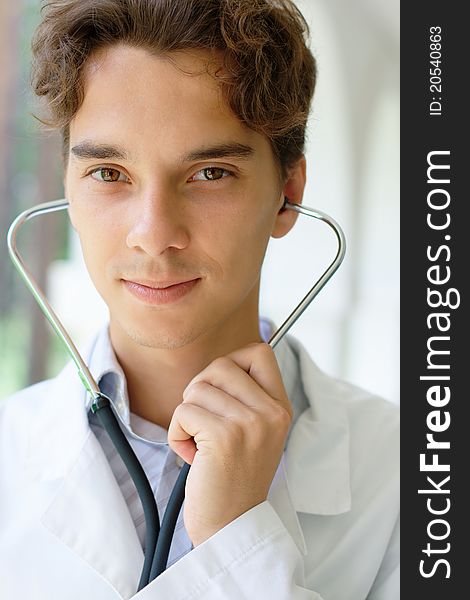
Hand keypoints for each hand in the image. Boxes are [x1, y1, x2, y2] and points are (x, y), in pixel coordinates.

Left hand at [167, 343, 292, 546]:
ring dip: (187, 416)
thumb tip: (218, 366)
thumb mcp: (256, 431)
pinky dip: (177, 434)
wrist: (230, 524)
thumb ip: (245, 396)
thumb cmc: (233, 476)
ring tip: (201, 444)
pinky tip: (192, 456)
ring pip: (197, 388)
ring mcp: (250, 423)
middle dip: (200, 391)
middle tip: (204, 422)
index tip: (222, 390)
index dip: (232, 362)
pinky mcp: (224, 436)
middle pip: (220, 365)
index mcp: (280, 407)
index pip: (260, 352)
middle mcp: (271, 412)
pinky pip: (183, 411)